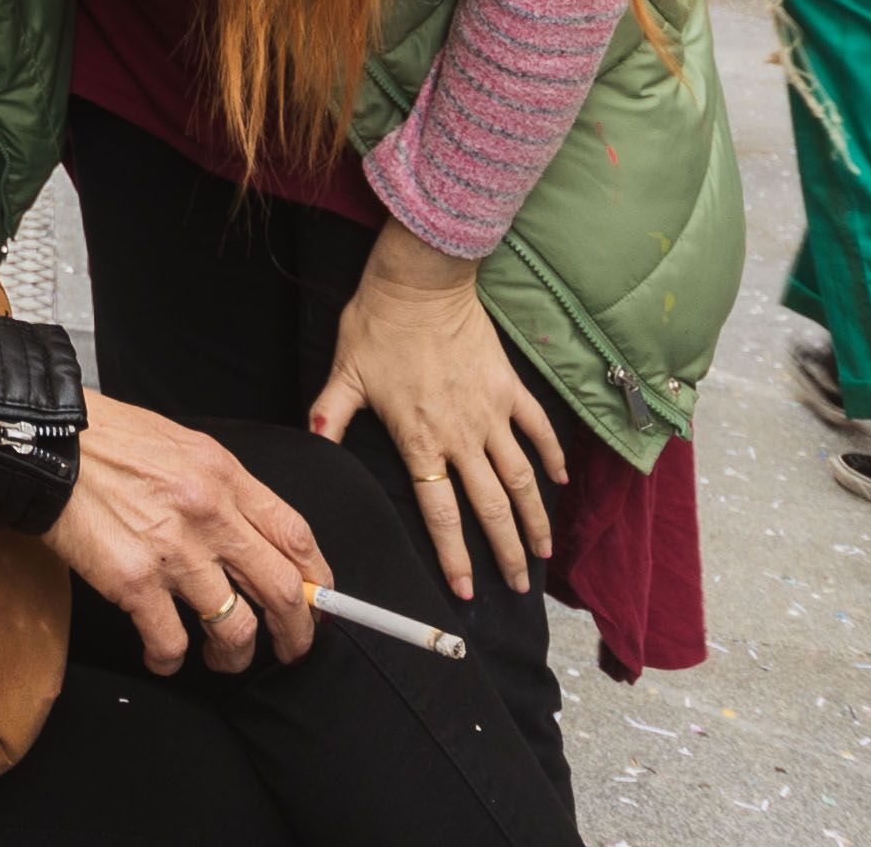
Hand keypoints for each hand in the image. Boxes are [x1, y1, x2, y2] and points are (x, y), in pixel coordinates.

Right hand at [44, 394, 326, 675]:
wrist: (44, 442)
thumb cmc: (105, 441)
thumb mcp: (180, 445)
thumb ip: (220, 488)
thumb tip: (251, 535)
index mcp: (224, 474)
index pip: (295, 535)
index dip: (317, 579)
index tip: (317, 602)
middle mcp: (209, 513)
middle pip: (280, 590)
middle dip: (296, 633)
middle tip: (292, 649)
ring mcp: (173, 551)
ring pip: (235, 627)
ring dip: (235, 655)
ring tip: (224, 659)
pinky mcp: (133, 582)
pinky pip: (170, 641)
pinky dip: (170, 659)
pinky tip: (162, 657)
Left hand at [306, 219, 567, 600]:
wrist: (420, 281)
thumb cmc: (377, 325)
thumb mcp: (344, 373)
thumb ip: (329, 415)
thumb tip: (310, 446)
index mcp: (419, 439)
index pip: (441, 511)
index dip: (456, 555)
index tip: (468, 588)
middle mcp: (461, 434)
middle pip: (491, 507)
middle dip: (506, 552)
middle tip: (518, 586)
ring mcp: (491, 411)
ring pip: (521, 477)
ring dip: (535, 518)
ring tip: (543, 552)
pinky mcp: (509, 387)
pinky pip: (537, 428)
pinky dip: (551, 455)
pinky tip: (560, 480)